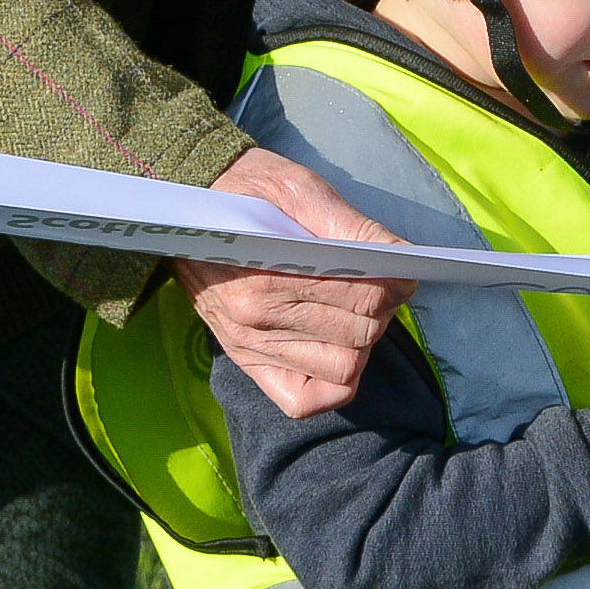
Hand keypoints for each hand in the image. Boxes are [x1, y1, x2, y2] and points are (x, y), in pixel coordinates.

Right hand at [174, 148, 409, 416]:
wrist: (185, 206)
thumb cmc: (246, 191)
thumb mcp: (298, 188)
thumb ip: (350, 225)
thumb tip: (400, 255)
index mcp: (267, 276)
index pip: (362, 299)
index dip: (396, 284)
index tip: (404, 269)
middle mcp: (256, 321)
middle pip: (359, 335)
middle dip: (383, 309)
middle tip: (380, 284)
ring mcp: (250, 347)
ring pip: (342, 369)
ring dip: (362, 342)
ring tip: (354, 311)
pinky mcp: (247, 363)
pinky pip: (304, 400)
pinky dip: (334, 383)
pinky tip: (336, 348)